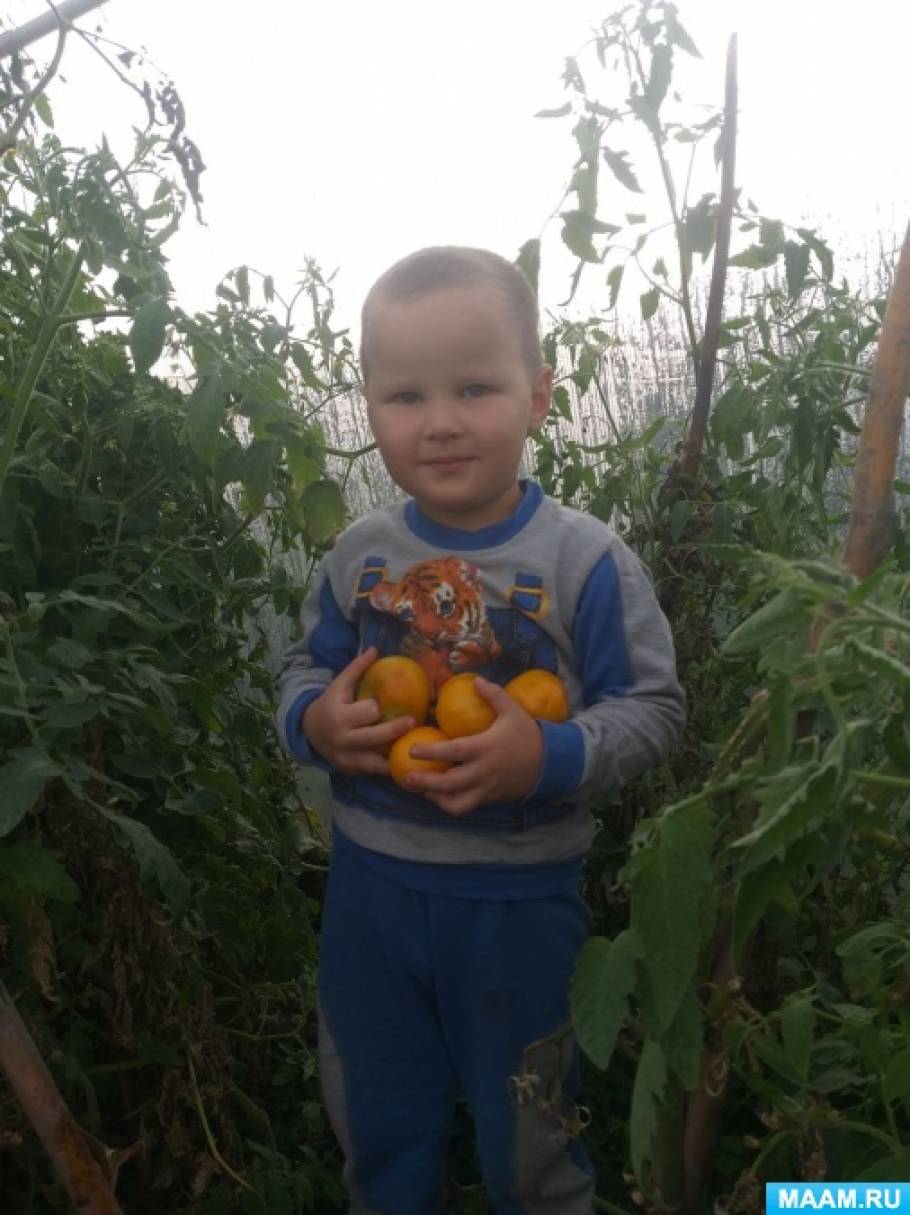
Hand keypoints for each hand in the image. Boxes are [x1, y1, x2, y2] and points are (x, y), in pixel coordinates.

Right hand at [301, 647, 415, 777]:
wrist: (309, 731)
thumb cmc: (330, 704)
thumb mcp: (339, 685)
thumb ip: (357, 668)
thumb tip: (376, 648)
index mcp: (340, 715)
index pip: (366, 712)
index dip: (376, 708)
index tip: (383, 704)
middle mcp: (343, 738)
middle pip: (374, 736)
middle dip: (394, 729)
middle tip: (412, 721)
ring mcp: (347, 757)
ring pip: (375, 761)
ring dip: (394, 754)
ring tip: (413, 748)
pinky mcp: (351, 770)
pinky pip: (373, 771)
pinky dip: (388, 768)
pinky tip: (404, 764)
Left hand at [405, 677, 543, 815]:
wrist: (550, 763)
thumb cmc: (527, 734)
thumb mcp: (512, 711)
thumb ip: (493, 695)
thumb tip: (474, 680)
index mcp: (485, 748)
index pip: (453, 752)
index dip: (431, 752)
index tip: (412, 750)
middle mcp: (483, 771)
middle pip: (449, 783)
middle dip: (425, 782)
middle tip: (405, 777)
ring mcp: (486, 788)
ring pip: (456, 803)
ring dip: (436, 799)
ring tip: (421, 790)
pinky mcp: (490, 799)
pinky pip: (466, 807)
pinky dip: (450, 804)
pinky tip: (439, 796)